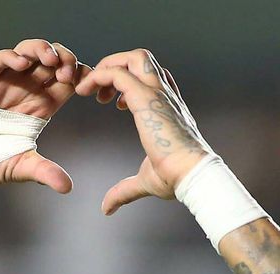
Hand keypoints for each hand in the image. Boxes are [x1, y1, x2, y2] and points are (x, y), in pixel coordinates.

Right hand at [0, 39, 87, 192]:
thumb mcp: (20, 167)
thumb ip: (43, 172)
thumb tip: (67, 188)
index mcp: (42, 106)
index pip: (68, 81)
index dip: (79, 76)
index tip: (85, 85)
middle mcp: (27, 89)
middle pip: (53, 60)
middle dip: (64, 59)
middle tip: (66, 72)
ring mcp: (6, 81)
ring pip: (29, 51)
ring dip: (42, 50)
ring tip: (48, 61)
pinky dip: (11, 56)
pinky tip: (21, 63)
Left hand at [73, 49, 213, 214]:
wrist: (191, 175)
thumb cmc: (176, 178)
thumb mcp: (145, 181)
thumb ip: (124, 190)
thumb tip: (106, 209)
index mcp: (169, 107)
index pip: (152, 76)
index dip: (130, 82)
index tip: (114, 103)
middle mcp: (165, 95)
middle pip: (141, 58)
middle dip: (116, 66)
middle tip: (101, 93)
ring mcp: (158, 94)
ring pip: (133, 57)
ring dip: (109, 66)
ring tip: (93, 89)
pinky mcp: (146, 99)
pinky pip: (118, 73)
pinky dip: (99, 76)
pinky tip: (87, 93)